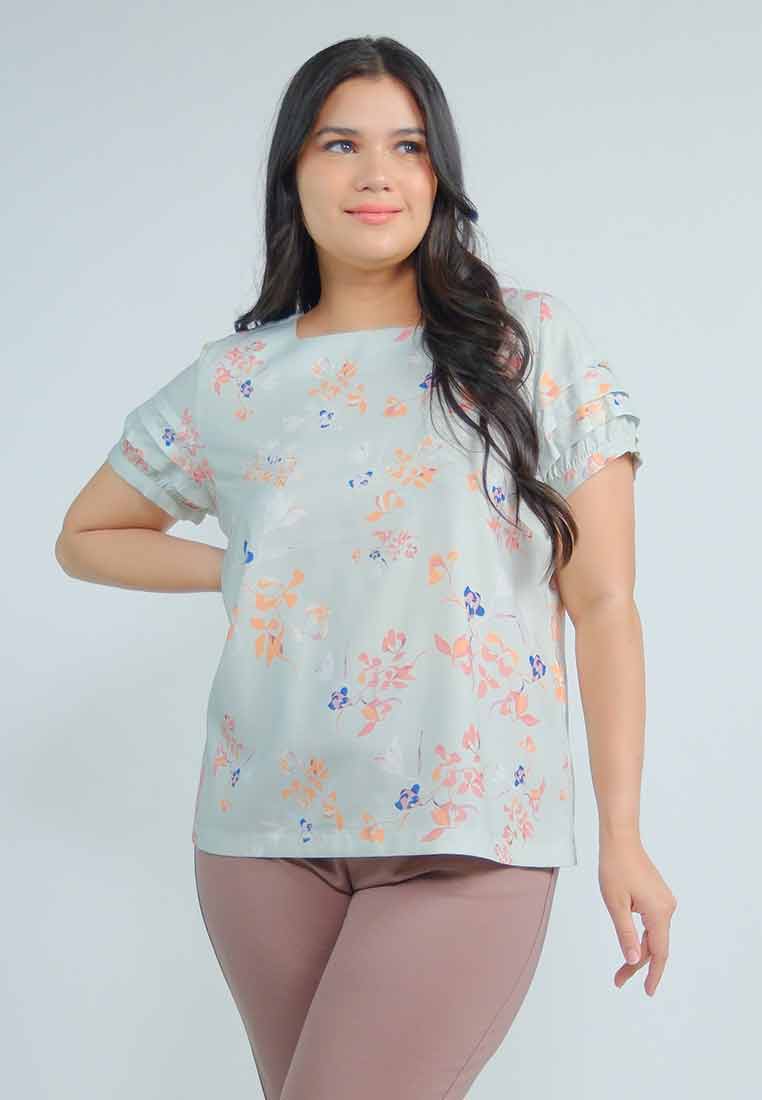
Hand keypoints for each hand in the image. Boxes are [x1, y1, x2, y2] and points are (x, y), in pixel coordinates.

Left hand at [598, 834, 677, 995]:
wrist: (620, 840)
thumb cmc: (614, 868)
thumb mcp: (615, 904)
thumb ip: (626, 934)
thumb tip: (635, 961)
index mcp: (659, 912)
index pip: (659, 952)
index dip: (654, 974)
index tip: (647, 992)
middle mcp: (667, 907)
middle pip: (655, 945)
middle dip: (638, 965)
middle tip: (618, 980)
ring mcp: (664, 901)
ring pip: (654, 934)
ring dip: (640, 951)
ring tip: (621, 969)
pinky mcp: (658, 895)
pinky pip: (652, 922)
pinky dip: (642, 936)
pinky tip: (631, 943)